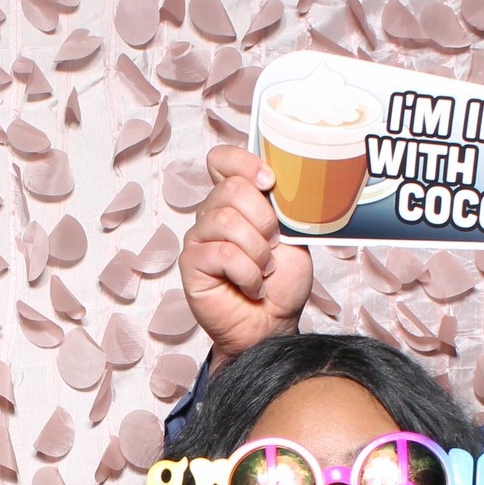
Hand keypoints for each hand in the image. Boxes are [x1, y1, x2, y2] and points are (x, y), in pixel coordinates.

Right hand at [181, 144, 310, 367]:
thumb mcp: (292, 235)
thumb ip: (281, 206)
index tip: (270, 182)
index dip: (243, 162)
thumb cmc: (281, 284)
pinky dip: (247, 273)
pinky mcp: (190, 264)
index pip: (222, 159)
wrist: (272, 324)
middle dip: (264, 221)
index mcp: (236, 201)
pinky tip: (250, 285)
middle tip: (273, 248)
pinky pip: (222, 253)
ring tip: (263, 270)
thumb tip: (279, 180)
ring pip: (228, 221)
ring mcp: (198, 238)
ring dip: (258, 251)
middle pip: (232, 189)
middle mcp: (212, 214)